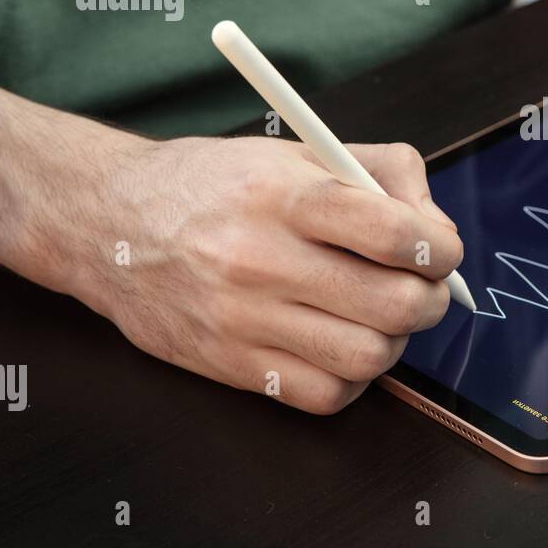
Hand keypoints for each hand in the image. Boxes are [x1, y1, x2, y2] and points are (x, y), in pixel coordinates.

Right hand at [75, 137, 462, 412]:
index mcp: (286, 196)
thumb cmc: (212, 185)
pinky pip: (324, 395)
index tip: (440, 250)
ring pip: (367, 356)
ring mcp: (243, 319)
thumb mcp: (296, 151)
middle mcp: (262, 259)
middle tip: (421, 288)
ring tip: (377, 316)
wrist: (106, 224)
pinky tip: (337, 345)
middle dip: (429, 299)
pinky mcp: (230, 365)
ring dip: (393, 341)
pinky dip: (350, 378)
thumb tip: (437, 227)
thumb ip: (380, 171)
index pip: (396, 234)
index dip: (440, 248)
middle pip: (394, 305)